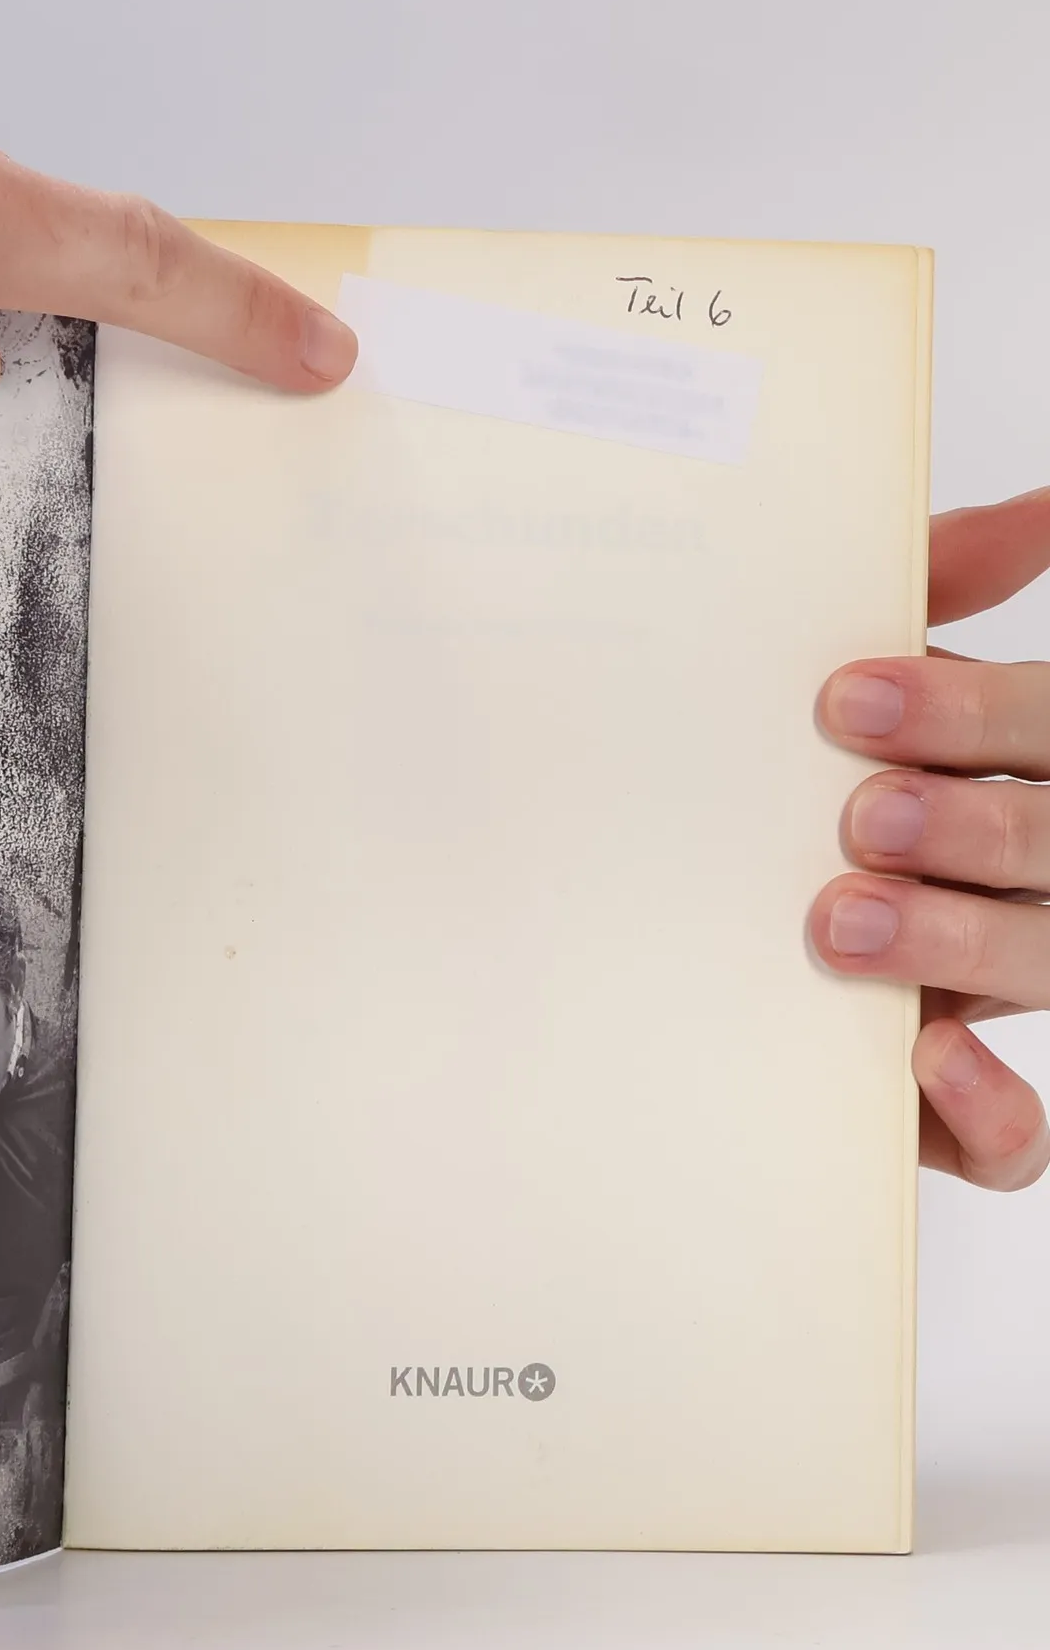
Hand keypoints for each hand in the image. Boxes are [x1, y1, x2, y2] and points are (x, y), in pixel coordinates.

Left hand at [812, 487, 1049, 1188]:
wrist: (642, 925)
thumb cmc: (779, 791)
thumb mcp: (835, 694)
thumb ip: (923, 594)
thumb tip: (1032, 511)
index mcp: (1005, 776)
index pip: (1046, 735)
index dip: (976, 717)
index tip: (844, 698)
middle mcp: (1019, 882)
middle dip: (972, 831)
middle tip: (857, 816)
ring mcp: (990, 989)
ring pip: (1040, 969)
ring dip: (959, 941)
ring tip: (839, 919)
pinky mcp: (946, 1101)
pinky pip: (1013, 1138)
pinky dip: (991, 1109)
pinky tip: (926, 1061)